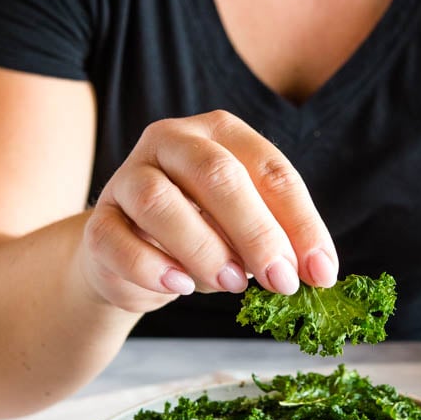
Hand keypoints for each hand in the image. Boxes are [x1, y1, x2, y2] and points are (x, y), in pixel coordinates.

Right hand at [79, 110, 337, 313]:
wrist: (130, 258)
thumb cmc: (203, 234)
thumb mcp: (247, 231)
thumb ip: (278, 240)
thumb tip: (317, 271)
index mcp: (220, 133)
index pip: (270, 169)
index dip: (301, 222)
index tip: (321, 272)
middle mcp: (172, 142)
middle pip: (217, 175)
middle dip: (257, 231)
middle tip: (281, 281)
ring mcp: (128, 177)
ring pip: (159, 201)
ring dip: (204, 247)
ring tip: (232, 284)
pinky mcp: (99, 220)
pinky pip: (118, 240)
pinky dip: (152, 267)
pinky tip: (180, 286)